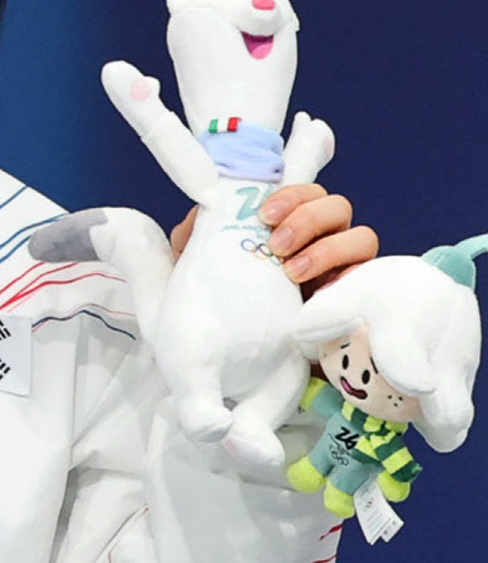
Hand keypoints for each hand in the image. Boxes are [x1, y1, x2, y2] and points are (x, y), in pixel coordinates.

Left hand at [169, 185, 378, 296]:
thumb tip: (194, 220)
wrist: (251, 370)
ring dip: (327, 249)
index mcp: (289, 228)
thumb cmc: (227, 314)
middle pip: (336, 205)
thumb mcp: (199, 279)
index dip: (291, 193)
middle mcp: (323, 242)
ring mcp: (345, 269)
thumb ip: (192, 245)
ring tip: (292, 273)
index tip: (263, 213)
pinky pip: (370, 277)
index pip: (303, 192)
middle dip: (307, 218)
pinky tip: (320, 295)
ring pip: (360, 236)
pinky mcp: (359, 297)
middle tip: (276, 245)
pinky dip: (349, 279)